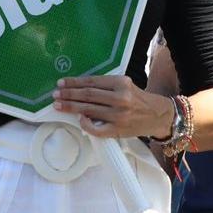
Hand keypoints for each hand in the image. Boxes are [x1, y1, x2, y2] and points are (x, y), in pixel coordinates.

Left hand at [52, 75, 174, 140]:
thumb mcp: (125, 85)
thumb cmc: (138, 99)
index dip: (74, 83)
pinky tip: (78, 119)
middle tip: (55, 94)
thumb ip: (106, 86)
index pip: (92, 82)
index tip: (61, 83)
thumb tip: (79, 87)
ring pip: (89, 110)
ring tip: (58, 105)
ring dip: (71, 107)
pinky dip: (86, 124)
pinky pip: (96, 129)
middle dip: (68, 94)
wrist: (157, 116)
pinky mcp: (117, 130)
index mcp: (121, 83)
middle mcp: (120, 98)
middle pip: (88, 95)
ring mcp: (118, 116)